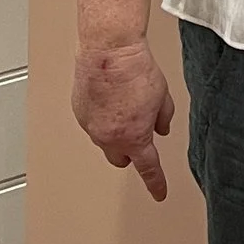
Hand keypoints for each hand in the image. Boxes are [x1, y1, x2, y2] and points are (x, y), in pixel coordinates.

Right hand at [72, 38, 177, 198]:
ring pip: (104, 140)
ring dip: (114, 131)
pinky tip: (108, 96)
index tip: (159, 193)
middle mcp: (109, 137)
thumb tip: (160, 129)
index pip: (148, 168)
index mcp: (135, 137)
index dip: (155, 183)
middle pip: (120, 159)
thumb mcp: (163, 96)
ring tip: (123, 102)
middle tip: (138, 132)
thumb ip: (164, 118)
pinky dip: (101, 116)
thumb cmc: (135, 70)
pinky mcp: (79, 112)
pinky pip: (92, 123)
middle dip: (130, 151)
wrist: (109, 50)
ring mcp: (91, 126)